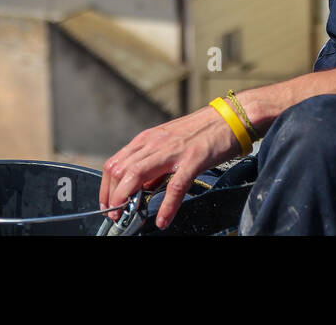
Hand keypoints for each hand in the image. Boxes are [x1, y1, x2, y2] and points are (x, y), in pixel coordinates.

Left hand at [100, 105, 243, 230]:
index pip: (115, 163)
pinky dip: (166, 206)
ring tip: (126, 216)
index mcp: (148, 139)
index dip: (106, 187)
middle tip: (115, 213)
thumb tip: (142, 187)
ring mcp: (173, 151)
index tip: (108, 203)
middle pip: (120, 170)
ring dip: (127, 199)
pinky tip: (162, 219)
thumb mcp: (169, 142)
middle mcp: (155, 143)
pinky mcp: (193, 160)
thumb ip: (153, 163)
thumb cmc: (201, 129)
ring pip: (137, 174)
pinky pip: (175, 186)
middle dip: (112, 196)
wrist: (229, 117)